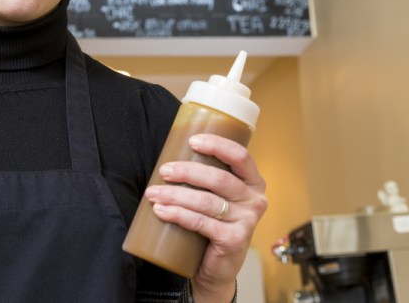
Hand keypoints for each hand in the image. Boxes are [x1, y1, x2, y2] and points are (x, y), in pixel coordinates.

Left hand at [144, 133, 266, 302]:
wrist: (217, 268)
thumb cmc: (212, 224)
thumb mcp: (215, 196)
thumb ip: (204, 177)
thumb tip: (169, 156)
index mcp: (252, 183)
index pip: (240, 157)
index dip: (217, 145)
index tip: (192, 141)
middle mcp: (255, 200)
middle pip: (219, 179)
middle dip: (187, 172)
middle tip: (164, 171)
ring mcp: (247, 222)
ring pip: (207, 201)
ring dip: (175, 195)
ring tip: (153, 193)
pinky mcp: (234, 240)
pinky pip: (202, 223)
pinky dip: (178, 215)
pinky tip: (161, 211)